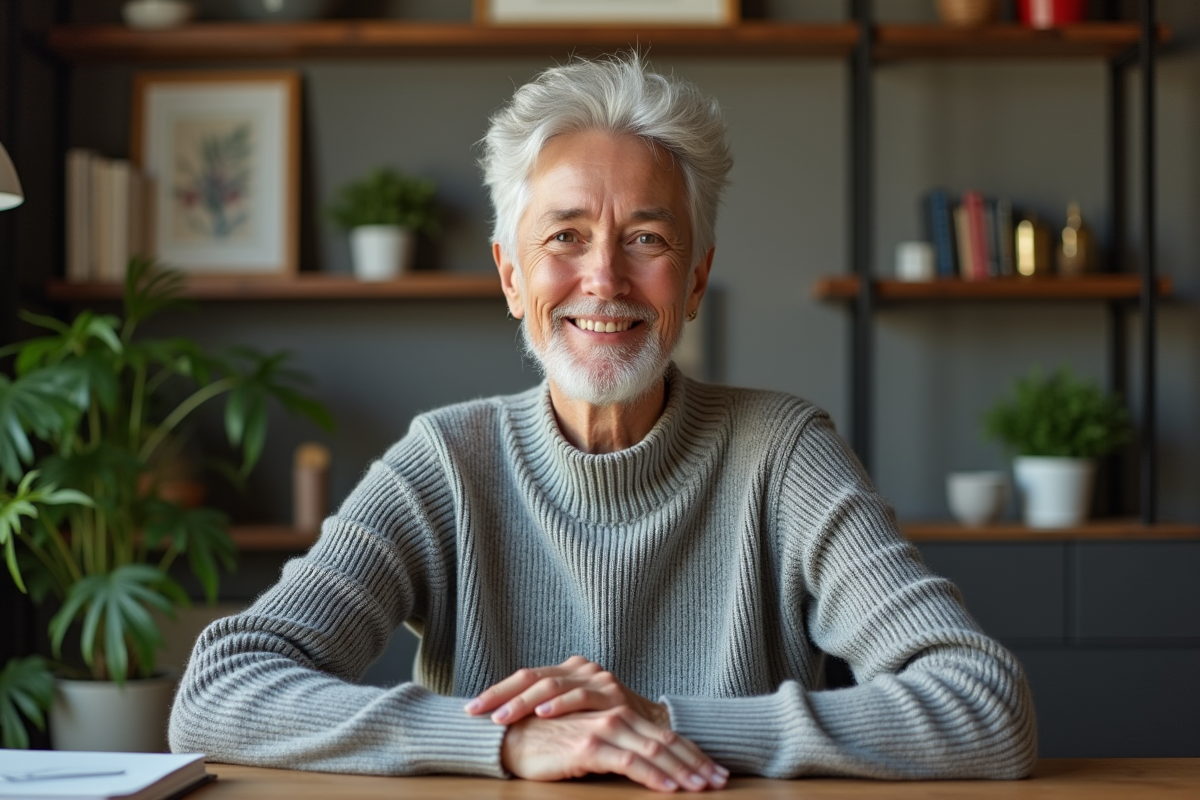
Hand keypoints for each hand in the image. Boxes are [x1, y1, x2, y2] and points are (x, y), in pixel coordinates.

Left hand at [465, 655, 666, 726]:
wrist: (653, 728)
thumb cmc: (603, 726)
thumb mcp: (572, 715)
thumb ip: (545, 712)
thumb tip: (499, 720)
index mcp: (566, 671)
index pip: (525, 677)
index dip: (497, 691)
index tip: (470, 709)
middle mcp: (580, 669)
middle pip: (533, 677)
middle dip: (502, 696)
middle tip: (478, 712)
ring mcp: (597, 679)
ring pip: (552, 685)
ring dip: (524, 702)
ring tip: (502, 717)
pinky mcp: (613, 694)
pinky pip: (581, 697)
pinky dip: (560, 705)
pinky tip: (542, 713)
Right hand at [501, 706, 727, 792]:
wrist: (510, 739)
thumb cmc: (549, 743)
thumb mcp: (591, 744)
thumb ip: (618, 748)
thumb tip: (648, 769)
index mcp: (620, 714)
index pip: (666, 736)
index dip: (693, 753)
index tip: (715, 771)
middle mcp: (616, 716)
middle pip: (667, 742)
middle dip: (697, 763)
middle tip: (721, 782)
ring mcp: (603, 729)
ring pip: (653, 752)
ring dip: (682, 772)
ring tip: (703, 788)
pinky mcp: (588, 746)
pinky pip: (628, 762)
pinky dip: (653, 776)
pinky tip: (669, 789)